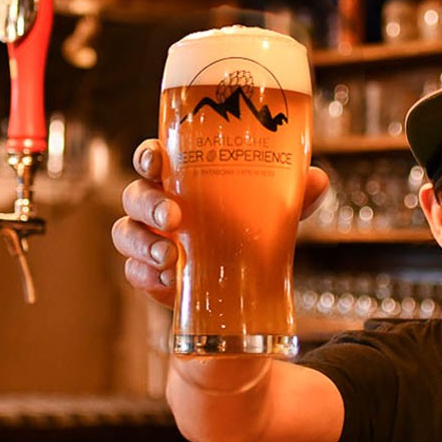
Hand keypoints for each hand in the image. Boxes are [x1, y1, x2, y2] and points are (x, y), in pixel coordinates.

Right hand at [112, 138, 329, 306]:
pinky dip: (147, 277)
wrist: (247, 286)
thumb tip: (316, 179)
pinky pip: (134, 272)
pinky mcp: (149, 274)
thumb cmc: (251, 227)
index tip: (157, 161)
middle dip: (148, 203)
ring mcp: (149, 239)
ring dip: (142, 243)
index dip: (148, 155)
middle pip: (134, 194)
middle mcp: (158, 203)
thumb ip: (293, 192)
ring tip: (170, 258)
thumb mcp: (276, 210)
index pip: (153, 156)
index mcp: (181, 176)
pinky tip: (169, 282)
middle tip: (173, 217)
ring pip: (125, 233)